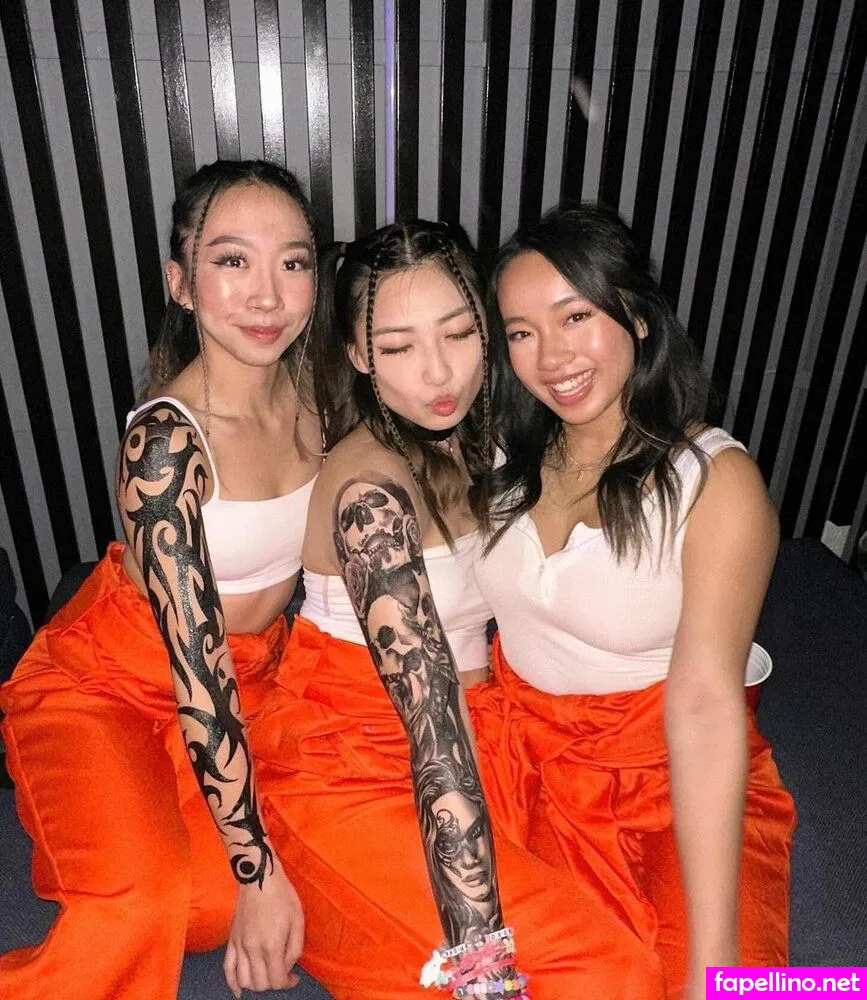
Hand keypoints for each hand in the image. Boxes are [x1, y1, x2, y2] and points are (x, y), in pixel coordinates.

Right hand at [223, 852, 304, 996]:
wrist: (259, 877)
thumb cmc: (282, 896)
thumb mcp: (298, 920)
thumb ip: (295, 949)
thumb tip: (287, 967)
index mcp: (271, 945)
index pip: (277, 981)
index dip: (288, 983)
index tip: (294, 977)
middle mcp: (252, 949)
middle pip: (261, 984)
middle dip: (274, 983)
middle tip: (283, 973)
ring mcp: (239, 946)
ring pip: (244, 981)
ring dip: (256, 984)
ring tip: (266, 974)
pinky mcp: (231, 941)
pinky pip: (227, 969)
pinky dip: (233, 983)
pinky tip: (239, 990)